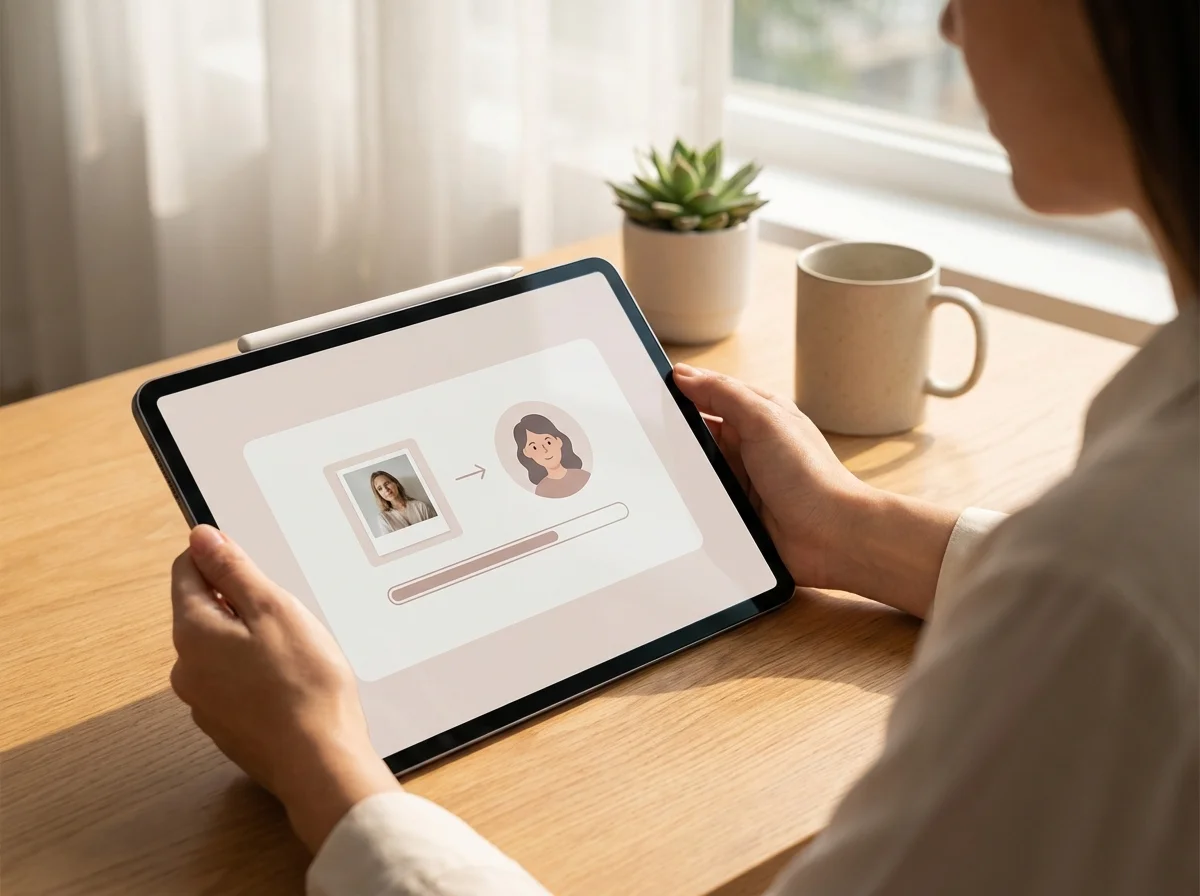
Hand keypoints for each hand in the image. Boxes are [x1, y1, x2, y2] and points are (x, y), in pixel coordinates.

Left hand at [170, 526, 400, 851]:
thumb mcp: (273, 609)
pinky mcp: (226, 725)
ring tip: (296, 654)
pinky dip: (258, 674)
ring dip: (252, 640)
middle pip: (205, 611)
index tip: (255, 565)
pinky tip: (291, 683)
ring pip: (222, 649)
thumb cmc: (304, 685)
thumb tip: (200, 537)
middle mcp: (186, 668)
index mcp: (192, 632)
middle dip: (243, 604)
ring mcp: (203, 701)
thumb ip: (232, 570)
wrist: (319, 760)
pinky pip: (235, 682)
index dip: (221, 558)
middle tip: (288, 616)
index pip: (186, 571)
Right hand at [672, 365, 956, 616]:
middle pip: (696, 434)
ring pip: (695, 469)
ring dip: (681, 471)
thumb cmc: (811, 476)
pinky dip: (689, 500)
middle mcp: (747, 447)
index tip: (647, 392)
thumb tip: (685, 375)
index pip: (708, 396)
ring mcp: (740, 481)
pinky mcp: (734, 512)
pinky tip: (677, 500)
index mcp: (757, 416)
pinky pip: (700, 501)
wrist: (833, 537)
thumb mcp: (765, 420)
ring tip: (660, 471)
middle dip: (674, 436)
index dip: (680, 394)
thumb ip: (723, 393)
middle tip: (646, 435)